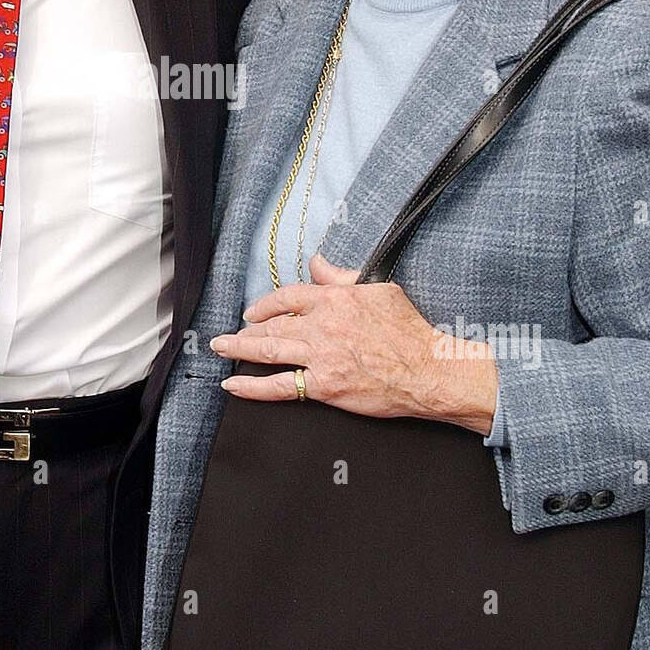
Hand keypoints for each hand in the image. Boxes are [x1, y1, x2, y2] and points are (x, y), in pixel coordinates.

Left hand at [212, 254, 497, 434]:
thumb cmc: (409, 331)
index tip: (253, 312)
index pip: (288, 297)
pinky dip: (253, 387)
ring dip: (239, 350)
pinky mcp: (324, 386)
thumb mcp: (380, 289)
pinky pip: (280, 386)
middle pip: (272, 326)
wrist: (428, 370)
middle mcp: (322, 326)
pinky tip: (233, 385)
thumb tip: (317, 262)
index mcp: (334, 299)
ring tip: (220, 349)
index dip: (265, 305)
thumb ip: (343, 277)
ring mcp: (321, 357)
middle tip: (228, 336)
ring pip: (269, 352)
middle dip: (246, 331)